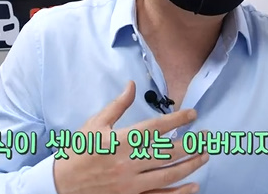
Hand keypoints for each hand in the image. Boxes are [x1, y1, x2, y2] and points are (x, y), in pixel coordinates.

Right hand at [53, 81, 207, 193]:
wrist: (61, 185)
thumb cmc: (78, 152)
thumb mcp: (94, 124)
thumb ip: (117, 106)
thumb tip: (132, 85)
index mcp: (120, 142)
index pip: (156, 128)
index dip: (177, 120)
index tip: (193, 114)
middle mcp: (128, 163)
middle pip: (168, 152)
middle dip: (192, 143)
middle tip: (207, 137)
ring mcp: (131, 184)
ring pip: (169, 174)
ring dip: (190, 165)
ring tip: (204, 156)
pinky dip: (179, 193)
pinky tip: (193, 186)